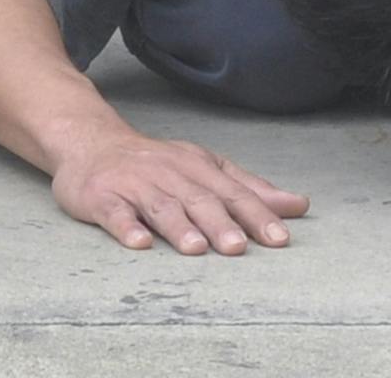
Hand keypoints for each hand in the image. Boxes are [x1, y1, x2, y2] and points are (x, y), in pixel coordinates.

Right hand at [47, 126, 307, 254]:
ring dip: (178, 227)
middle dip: (219, 223)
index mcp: (197, 168)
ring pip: (160, 206)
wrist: (92, 143)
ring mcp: (134, 185)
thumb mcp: (205, 168)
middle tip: (239, 247)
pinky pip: (115, 212)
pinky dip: (126, 227)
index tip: (280, 238)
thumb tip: (299, 205)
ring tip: (195, 248)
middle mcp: (168, 174)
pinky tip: (139, 242)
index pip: (232, 192)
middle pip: (198, 199)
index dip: (256, 215)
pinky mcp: (102, 197)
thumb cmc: (157, 164)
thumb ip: (249, 188)